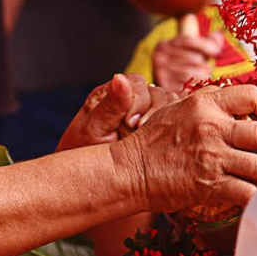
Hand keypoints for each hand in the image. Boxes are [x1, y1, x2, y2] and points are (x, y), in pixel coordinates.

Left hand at [56, 73, 176, 151]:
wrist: (86, 178)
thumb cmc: (83, 151)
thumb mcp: (93, 128)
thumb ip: (110, 106)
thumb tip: (120, 77)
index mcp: (111, 93)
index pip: (137, 83)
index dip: (138, 101)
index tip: (128, 123)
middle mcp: (130, 100)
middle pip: (157, 93)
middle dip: (152, 112)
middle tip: (138, 131)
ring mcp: (144, 114)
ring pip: (169, 106)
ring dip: (163, 121)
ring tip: (147, 140)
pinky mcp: (156, 130)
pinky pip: (174, 122)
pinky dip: (173, 129)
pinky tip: (161, 144)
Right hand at [110, 85, 256, 212]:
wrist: (128, 171)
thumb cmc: (151, 142)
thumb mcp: (174, 109)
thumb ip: (204, 101)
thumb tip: (233, 98)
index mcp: (204, 105)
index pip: (252, 97)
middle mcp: (211, 127)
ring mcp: (212, 157)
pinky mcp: (210, 184)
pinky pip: (249, 192)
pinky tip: (255, 196)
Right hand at [152, 32, 225, 91]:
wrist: (164, 89)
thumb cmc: (182, 66)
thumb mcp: (190, 50)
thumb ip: (207, 41)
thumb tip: (218, 37)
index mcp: (164, 44)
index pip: (188, 40)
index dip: (206, 46)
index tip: (217, 52)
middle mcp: (160, 58)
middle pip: (195, 59)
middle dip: (206, 65)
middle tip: (206, 70)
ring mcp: (161, 74)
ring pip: (196, 74)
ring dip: (204, 77)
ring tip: (201, 79)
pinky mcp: (167, 89)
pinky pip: (192, 87)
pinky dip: (199, 87)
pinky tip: (197, 87)